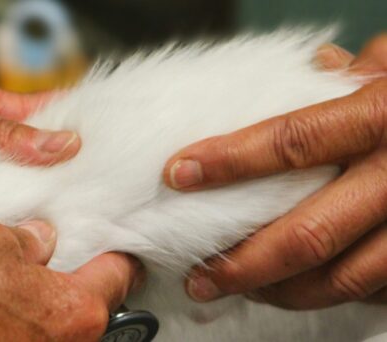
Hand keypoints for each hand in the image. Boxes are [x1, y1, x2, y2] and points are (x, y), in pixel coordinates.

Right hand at [0, 219, 143, 340]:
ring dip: (28, 304)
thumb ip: (22, 237)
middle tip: (34, 255)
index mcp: (74, 310)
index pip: (119, 273)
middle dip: (61, 278)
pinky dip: (6, 325)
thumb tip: (36, 240)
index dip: (110, 247)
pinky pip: (19, 339)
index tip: (106, 239)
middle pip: (84, 305)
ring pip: (47, 326)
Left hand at [163, 35, 386, 308]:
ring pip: (343, 279)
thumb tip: (302, 71)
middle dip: (243, 262)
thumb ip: (344, 77)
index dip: (230, 160)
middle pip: (310, 233)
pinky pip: (377, 291)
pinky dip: (329, 296)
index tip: (179, 174)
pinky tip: (292, 293)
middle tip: (198, 274)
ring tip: (235, 290)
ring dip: (279, 293)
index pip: (295, 141)